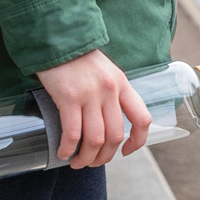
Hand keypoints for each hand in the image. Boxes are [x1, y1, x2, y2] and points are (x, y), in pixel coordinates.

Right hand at [37, 50, 152, 168]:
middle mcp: (110, 91)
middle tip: (93, 161)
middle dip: (104, 156)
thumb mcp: (105, 71)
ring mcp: (90, 94)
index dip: (138, 141)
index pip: (142, 119)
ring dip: (86, 157)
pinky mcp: (69, 98)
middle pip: (115, 136)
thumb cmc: (79, 57)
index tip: (126, 151)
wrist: (58, 38)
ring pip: (95, 140)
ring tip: (77, 162)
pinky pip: (72, 133)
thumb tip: (109, 122)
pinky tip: (63, 152)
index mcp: (122, 84)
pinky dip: (68, 148)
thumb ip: (112, 93)